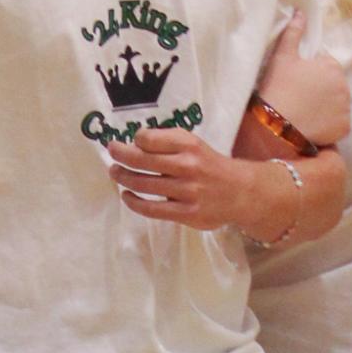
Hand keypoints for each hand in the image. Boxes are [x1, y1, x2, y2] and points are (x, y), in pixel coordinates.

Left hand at [109, 127, 249, 228]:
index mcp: (189, 145)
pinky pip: (152, 209)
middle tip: (112, 152)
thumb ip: (167, 141)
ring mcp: (187, 192)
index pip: (150, 139)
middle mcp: (188, 166)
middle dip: (121, 155)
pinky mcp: (187, 213)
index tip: (131, 141)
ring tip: (115, 172)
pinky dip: (134, 202)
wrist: (239, 192)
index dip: (136, 139)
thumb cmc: (209, 165)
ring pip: (144, 184)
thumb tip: (134, 143)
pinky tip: (126, 196)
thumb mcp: (193, 144)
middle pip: (143, 160)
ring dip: (124, 177)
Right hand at [258, 12, 348, 146]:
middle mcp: (345, 86)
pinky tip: (314, 125)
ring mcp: (346, 109)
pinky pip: (339, 124)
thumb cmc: (278, 86)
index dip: (312, 73)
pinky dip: (330, 125)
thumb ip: (293, 32)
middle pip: (334, 86)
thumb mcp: (282, 56)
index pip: (326, 66)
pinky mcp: (344, 128)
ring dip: (327, 107)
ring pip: (338, 105)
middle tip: (301, 97)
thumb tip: (300, 12)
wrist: (275, 124)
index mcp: (332, 66)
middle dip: (322, 90)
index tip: (298, 81)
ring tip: (307, 113)